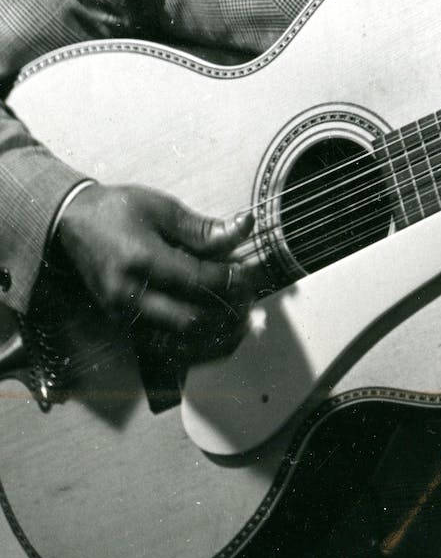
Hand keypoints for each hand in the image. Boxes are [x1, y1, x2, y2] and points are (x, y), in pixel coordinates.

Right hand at [56, 183, 252, 357]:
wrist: (73, 226)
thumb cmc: (119, 211)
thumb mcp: (163, 209)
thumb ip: (204, 228)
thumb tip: (245, 227)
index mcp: (141, 262)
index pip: (197, 282)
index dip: (230, 280)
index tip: (251, 272)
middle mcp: (129, 296)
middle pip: (190, 320)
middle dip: (228, 311)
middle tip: (251, 297)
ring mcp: (123, 316)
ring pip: (179, 344)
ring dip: (218, 337)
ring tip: (245, 320)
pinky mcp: (123, 326)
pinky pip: (165, 349)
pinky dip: (198, 347)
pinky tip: (221, 335)